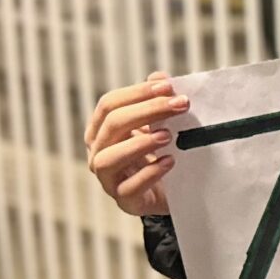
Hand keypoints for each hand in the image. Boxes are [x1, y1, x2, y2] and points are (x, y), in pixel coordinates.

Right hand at [86, 73, 190, 217]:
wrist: (174, 193)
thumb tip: (160, 76)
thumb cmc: (162, 152)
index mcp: (101, 130)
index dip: (137, 93)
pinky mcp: (125, 201)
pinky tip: (169, 161)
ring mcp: (108, 179)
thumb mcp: (161, 124)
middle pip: (112, 125)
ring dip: (138, 143)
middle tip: (181, 105)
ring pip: (108, 158)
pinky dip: (149, 173)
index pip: (109, 104)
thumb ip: (158, 101)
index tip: (169, 86)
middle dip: (147, 111)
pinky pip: (128, 188)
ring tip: (167, 136)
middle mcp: (98, 152)